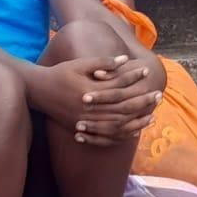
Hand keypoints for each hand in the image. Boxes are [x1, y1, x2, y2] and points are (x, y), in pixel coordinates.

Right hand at [33, 56, 163, 143]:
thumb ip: (102, 62)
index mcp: (89, 90)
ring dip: (136, 121)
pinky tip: (135, 130)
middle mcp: (89, 109)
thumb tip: (125, 60)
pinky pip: (106, 136)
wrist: (38, 91)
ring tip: (152, 115)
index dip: (134, 78)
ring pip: (117, 125)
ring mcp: (86, 121)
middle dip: (142, 102)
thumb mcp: (79, 64)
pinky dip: (122, 135)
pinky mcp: (82, 129)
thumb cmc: (60, 74)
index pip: (118, 85)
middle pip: (122, 108)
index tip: (147, 71)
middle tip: (158, 95)